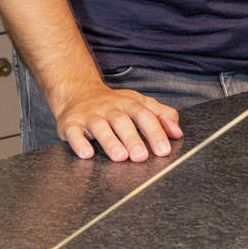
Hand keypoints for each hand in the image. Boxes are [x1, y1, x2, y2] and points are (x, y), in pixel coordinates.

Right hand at [48, 80, 182, 161]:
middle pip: (123, 121)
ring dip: (110, 141)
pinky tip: (87, 154)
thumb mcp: (139, 103)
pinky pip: (73, 132)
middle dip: (133, 139)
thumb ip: (161, 115)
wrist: (77, 92)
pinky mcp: (70, 123)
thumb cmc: (113, 104)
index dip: (155, 132)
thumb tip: (177, 132)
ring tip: (120, 156)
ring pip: (100, 126)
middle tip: (142, 156)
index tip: (164, 150)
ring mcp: (90, 115)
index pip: (145, 115)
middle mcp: (110, 108)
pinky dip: (79, 143)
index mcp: (129, 104)